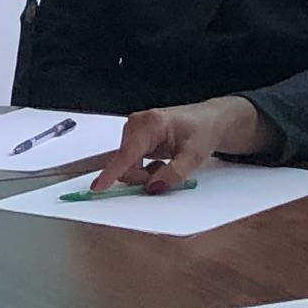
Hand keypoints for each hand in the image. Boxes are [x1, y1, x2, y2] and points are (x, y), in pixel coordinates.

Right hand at [107, 97, 261, 191]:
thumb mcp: (195, 156)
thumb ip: (174, 173)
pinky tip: (159, 162)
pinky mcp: (136, 136)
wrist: (210, 120)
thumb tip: (152, 187)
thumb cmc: (204, 130)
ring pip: (127, 163)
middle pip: (125, 161)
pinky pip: (130, 160)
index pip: (128, 153)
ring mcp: (135, 129)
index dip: (112, 172)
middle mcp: (138, 123)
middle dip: (141, 176)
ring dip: (143, 173)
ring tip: (165, 166)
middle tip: (163, 176)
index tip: (98, 186)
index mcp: (152, 123)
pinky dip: (143, 168)